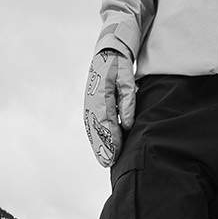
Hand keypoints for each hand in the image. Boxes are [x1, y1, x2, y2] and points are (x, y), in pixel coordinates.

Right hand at [83, 50, 135, 167]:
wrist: (106, 55)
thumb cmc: (118, 67)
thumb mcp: (126, 81)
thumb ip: (127, 102)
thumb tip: (127, 124)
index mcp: (100, 98)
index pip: (106, 124)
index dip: (111, 141)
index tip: (115, 154)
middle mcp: (92, 104)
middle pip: (97, 130)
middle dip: (103, 147)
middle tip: (109, 164)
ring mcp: (90, 105)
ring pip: (93, 129)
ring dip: (98, 145)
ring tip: (105, 161)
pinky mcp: (92, 106)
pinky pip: (93, 125)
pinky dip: (96, 137)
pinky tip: (102, 147)